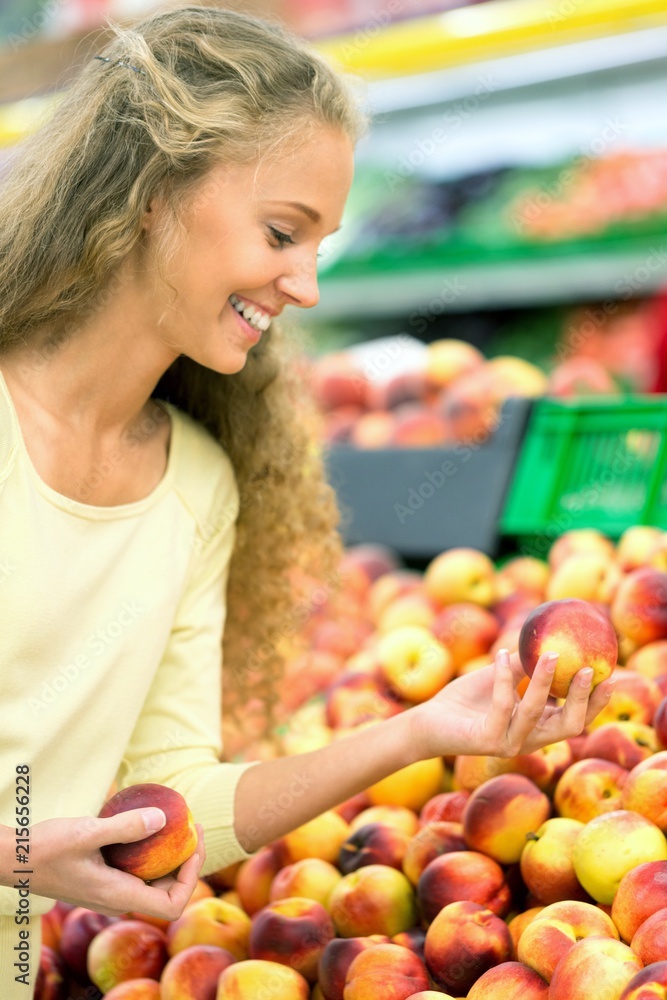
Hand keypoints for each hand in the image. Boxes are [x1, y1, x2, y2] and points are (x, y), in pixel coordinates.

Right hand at [27, 809, 204, 918]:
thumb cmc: (47, 848)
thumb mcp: (87, 832)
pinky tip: (150, 824)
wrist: (16, 859)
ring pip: (152, 881)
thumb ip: (125, 827)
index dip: (192, 878)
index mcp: (118, 896)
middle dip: (186, 862)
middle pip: (167, 891)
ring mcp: (110, 892)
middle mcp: (118, 899)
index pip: (172, 905)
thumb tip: (164, 819)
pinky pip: (137, 872)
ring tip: (178, 823)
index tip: (194, 845)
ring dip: (170, 856)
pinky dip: (150, 853)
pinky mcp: (104, 880)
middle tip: (193, 827)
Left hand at [407, 648, 614, 760]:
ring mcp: (510, 743)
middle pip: (570, 725)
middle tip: (587, 669)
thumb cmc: (465, 699)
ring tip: (548, 654)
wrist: (429, 721)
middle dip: (582, 698)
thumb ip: (524, 664)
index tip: (609, 675)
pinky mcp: (488, 740)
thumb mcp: (500, 676)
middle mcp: (529, 739)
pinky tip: (500, 655)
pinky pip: (503, 705)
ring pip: (537, 714)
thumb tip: (548, 638)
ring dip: (544, 681)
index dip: (596, 702)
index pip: (576, 718)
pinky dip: (504, 678)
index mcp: (538, 726)